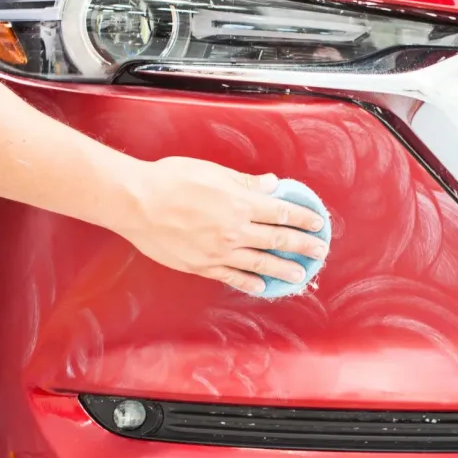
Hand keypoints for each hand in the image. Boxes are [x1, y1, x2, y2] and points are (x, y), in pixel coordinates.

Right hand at [119, 157, 328, 294]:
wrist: (136, 203)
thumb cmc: (170, 180)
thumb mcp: (212, 171)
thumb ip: (245, 182)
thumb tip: (271, 184)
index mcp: (240, 203)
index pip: (282, 213)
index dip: (303, 219)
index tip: (318, 224)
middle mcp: (235, 229)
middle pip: (278, 240)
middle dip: (303, 246)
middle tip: (320, 252)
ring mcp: (219, 251)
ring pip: (260, 263)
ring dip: (283, 269)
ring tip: (300, 275)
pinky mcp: (202, 265)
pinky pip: (232, 276)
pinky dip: (249, 282)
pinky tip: (261, 285)